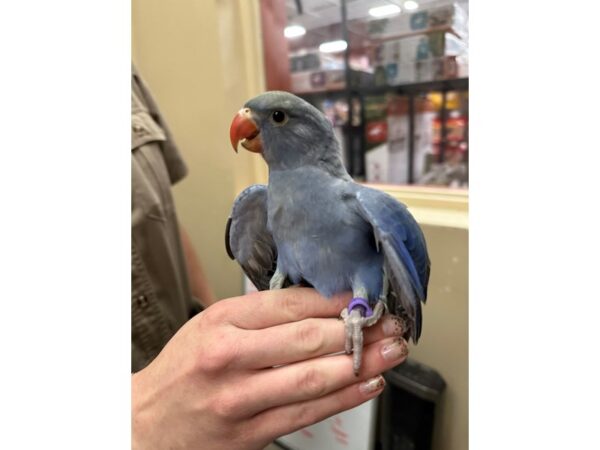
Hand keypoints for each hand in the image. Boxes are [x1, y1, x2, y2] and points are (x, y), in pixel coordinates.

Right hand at [132, 288, 408, 449]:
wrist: (146, 423)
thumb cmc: (183, 369)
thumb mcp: (210, 325)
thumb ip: (258, 315)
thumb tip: (318, 305)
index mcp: (220, 323)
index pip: (288, 305)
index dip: (334, 301)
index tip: (363, 297)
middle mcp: (229, 358)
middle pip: (307, 339)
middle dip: (357, 330)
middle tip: (388, 323)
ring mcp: (240, 399)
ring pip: (313, 379)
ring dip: (361, 363)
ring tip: (390, 351)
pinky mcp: (251, 433)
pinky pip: (307, 414)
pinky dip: (343, 398)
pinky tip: (367, 384)